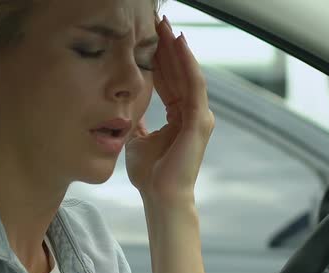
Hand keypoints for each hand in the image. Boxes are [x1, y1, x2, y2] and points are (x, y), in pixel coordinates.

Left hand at [125, 15, 214, 202]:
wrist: (160, 195)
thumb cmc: (150, 174)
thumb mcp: (138, 141)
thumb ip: (138, 124)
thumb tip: (128, 113)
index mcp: (178, 117)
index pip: (169, 81)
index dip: (159, 59)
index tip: (148, 38)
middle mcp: (191, 113)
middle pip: (179, 73)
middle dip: (168, 47)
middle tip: (158, 22)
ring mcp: (198, 116)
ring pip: (188, 74)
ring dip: (178, 49)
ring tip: (167, 27)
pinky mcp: (200, 121)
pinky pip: (194, 85)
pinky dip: (187, 64)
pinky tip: (179, 44)